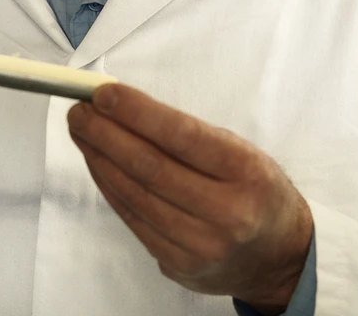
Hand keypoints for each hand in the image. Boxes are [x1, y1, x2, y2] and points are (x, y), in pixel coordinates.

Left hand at [68, 84, 312, 313]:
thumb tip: (122, 107)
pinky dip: (108, 185)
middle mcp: (226, 212)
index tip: (103, 93)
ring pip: (134, 194)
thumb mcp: (238, 151)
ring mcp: (200, 245)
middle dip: (105, 133)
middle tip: (78, 110)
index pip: (181, 136)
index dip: (136, 112)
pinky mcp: (178, 264)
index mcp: (246, 171)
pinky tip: (96, 161)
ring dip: (98, 157)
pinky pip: (131, 217)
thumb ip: (185, 133)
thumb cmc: (253, 188)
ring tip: (81, 130)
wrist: (278, 256)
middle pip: (149, 167)